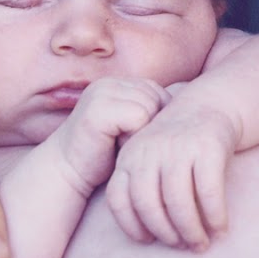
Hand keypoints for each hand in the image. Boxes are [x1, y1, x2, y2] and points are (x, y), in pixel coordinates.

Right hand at [51, 78, 171, 195]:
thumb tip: (191, 106)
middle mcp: (110, 83)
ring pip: (150, 107)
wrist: (67, 174)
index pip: (160, 94)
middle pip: (158, 98)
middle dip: (151, 127)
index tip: (138, 142)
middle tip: (127, 145)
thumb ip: (151, 115)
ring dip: (141, 134)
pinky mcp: (98, 107)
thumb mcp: (132, 131)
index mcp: (118, 84)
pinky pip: (138, 116)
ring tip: (121, 146)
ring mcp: (102, 92)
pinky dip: (132, 137)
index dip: (157, 123)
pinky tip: (115, 147)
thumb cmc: (105, 158)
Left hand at [106, 86, 239, 250]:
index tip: (148, 239)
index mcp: (130, 155)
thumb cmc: (177, 145)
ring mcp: (179, 147)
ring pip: (178, 202)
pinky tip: (220, 229)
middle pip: (149, 205)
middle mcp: (150, 150)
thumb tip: (148, 236)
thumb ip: (144, 188)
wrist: (209, 105)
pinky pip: (209, 192)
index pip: (118, 198)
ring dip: (191, 231)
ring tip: (201, 243)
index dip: (130, 225)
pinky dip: (215, 216)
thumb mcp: (150, 158)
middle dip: (165, 233)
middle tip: (181, 245)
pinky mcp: (208, 147)